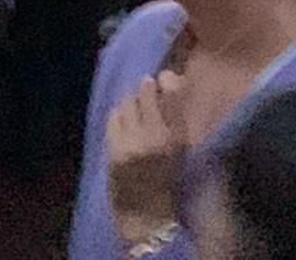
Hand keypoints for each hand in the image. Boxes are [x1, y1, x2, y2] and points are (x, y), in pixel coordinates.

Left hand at [107, 70, 186, 246]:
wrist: (146, 217)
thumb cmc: (168, 182)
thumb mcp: (182, 150)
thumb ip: (177, 117)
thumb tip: (170, 79)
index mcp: (178, 137)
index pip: (173, 92)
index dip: (167, 79)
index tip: (164, 78)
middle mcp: (156, 136)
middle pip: (146, 90)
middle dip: (145, 89)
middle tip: (146, 94)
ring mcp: (132, 142)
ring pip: (127, 101)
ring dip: (131, 102)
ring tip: (134, 112)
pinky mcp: (114, 149)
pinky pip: (113, 116)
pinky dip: (118, 116)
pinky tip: (123, 125)